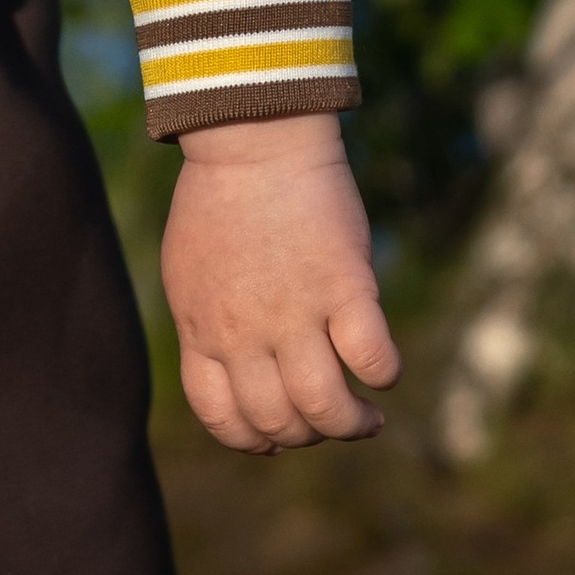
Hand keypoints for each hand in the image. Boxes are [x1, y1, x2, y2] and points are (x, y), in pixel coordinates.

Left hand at [161, 111, 398, 450]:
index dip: (255, 439)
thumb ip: (208, 325)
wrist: (251, 135)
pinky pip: (371, 359)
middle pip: (278, 422)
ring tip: (366, 417)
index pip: (223, 419)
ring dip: (350, 425)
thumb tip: (241, 375)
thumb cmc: (222, 198)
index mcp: (202, 328)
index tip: (281, 433)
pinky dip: (382, 375)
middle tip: (330, 416)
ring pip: (324, 408)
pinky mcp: (343, 284)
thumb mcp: (191, 272)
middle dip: (308, 435)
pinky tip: (382, 367)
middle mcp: (243, 330)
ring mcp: (293, 309)